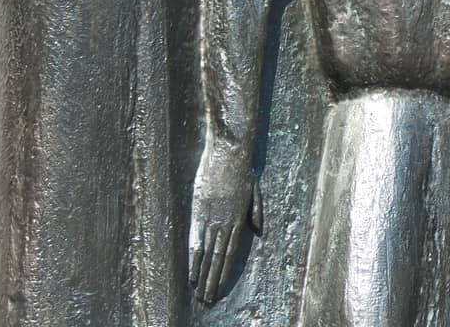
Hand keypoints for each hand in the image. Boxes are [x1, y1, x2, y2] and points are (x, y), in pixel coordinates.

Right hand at [189, 135, 256, 305]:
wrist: (228, 150)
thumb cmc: (241, 167)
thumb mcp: (254, 189)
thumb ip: (255, 210)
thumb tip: (257, 231)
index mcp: (238, 219)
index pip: (231, 253)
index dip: (225, 272)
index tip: (220, 288)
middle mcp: (225, 224)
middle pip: (219, 259)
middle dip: (213, 281)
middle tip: (208, 300)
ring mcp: (211, 219)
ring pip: (208, 255)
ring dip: (204, 276)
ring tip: (202, 295)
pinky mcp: (199, 211)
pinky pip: (196, 241)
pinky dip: (194, 260)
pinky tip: (192, 275)